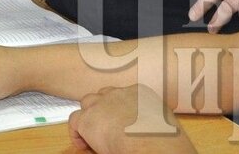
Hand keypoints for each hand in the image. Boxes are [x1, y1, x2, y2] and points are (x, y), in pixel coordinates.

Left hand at [69, 86, 194, 153]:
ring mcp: (101, 103)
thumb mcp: (163, 121)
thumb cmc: (164, 137)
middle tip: (107, 130)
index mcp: (140, 92)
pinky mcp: (88, 118)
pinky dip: (77, 134)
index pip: (123, 95)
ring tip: (94, 137)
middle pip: (103, 96)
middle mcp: (118, 93)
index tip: (123, 125)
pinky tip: (85, 146)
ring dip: (90, 118)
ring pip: (87, 104)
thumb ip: (152, 118)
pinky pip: (74, 122)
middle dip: (103, 110)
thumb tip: (147, 129)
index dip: (119, 111)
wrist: (150, 141)